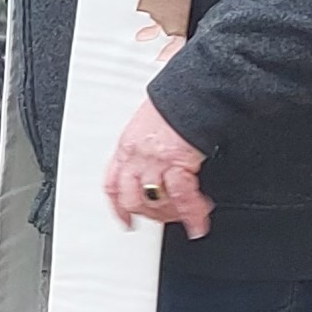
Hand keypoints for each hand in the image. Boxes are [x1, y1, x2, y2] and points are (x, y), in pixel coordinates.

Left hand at [104, 95, 212, 235]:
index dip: (117, 206)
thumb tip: (154, 126)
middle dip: (148, 215)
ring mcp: (154, 161)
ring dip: (170, 215)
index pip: (113, 183)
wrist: (196, 87)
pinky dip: (191, 214)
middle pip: (131, 198)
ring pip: (153, 201)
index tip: (125, 220)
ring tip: (185, 220)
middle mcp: (136, 156)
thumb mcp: (153, 117)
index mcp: (128, 145)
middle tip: (164, 220)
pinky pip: (181, 197)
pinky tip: (198, 224)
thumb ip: (150, 133)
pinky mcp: (177, 162)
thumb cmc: (179, 97)